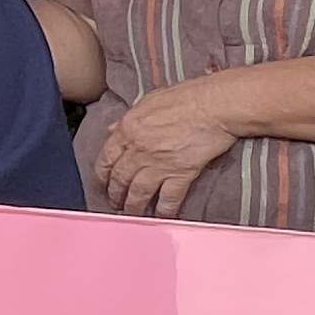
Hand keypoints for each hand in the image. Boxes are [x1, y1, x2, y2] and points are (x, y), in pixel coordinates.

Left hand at [92, 83, 236, 217]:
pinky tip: (161, 217)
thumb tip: (113, 129)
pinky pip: (168, 198)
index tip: (101, 184)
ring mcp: (159, 163)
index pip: (107, 158)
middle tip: (115, 202)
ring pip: (139, 192)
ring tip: (132, 213)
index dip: (102, 175)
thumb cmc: (185, 97)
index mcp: (128, 129)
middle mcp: (139, 149)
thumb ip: (128, 118)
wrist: (213, 105)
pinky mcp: (181, 173)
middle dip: (115, 194)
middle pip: (120, 178)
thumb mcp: (148, 100)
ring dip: (133, 206)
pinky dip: (164, 210)